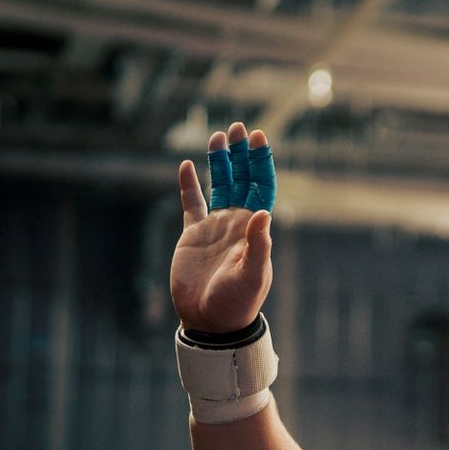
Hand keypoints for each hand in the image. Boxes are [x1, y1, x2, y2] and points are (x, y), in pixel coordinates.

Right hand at [170, 121, 275, 331]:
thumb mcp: (252, 274)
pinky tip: (185, 165)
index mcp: (254, 228)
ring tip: (219, 136)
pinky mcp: (193, 235)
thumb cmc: (237, 302)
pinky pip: (191, 204)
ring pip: (218, 185)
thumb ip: (258, 244)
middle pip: (241, 179)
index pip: (261, 187)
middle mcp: (236, 222)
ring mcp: (215, 226)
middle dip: (241, 154)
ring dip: (220, 162)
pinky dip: (188, 185)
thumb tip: (263, 213)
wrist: (210, 322)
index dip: (261, 162)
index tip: (258, 137)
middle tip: (240, 127)